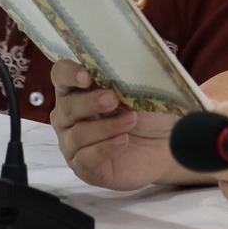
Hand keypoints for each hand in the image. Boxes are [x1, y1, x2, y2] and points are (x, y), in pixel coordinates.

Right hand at [46, 59, 183, 190]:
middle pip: (66, 107)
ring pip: (77, 135)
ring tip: (130, 121)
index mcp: (78, 90)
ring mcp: (74, 144)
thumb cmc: (150, 114)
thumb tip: (126, 60)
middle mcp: (69, 117)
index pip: (60, 75)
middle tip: (113, 99)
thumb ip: (128, 75)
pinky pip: (85, 159)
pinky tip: (123, 141)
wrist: (166, 145)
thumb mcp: (143, 90)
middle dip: (90, 102)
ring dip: (105, 127)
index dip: (69, 74)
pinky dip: (105, 148)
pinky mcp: (85, 168)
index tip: (87, 77)